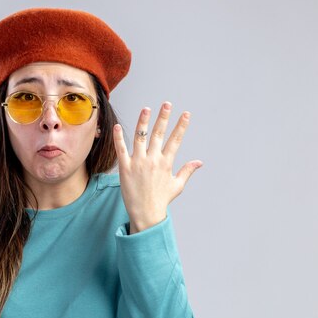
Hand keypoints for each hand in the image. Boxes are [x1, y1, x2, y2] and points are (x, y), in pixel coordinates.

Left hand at [112, 102, 201, 232]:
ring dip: (143, 122)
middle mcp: (153, 160)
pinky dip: (119, 138)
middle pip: (159, 134)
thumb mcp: (177, 185)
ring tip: (146, 109)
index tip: (186, 114)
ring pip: (140, 138)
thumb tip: (199, 162)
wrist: (145, 214)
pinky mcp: (125, 168)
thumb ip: (187, 171)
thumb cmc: (161, 200)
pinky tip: (118, 126)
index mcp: (166, 163)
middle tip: (167, 104)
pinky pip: (121, 150)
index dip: (181, 126)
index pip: (176, 140)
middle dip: (164, 118)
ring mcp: (138, 163)